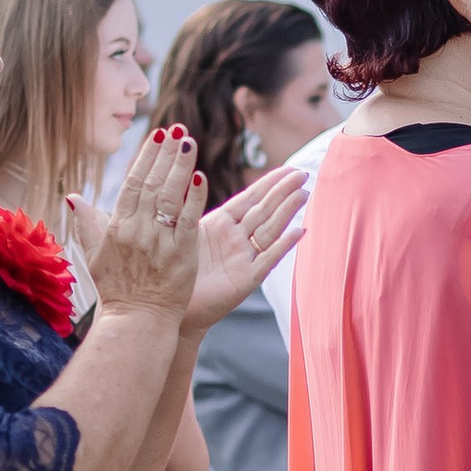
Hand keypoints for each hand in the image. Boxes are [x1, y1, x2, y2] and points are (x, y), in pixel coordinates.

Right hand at [69, 122, 203, 325]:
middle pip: (152, 183)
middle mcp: (136, 231)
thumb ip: (87, 224)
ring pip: (170, 196)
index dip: (145, 157)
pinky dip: (194, 197)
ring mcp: (159, 241)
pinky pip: (188, 219)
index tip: (157, 136)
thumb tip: (73, 198)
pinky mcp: (180, 254)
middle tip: (177, 129)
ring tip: (190, 142)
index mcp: (116, 228)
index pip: (132, 183)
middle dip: (165, 154)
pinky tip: (200, 177)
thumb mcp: (94, 255)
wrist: (137, 321)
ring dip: (181, 167)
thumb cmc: (117, 289)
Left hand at [182, 163, 308, 335]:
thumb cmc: (174, 267)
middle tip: (303, 174)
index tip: (288, 168)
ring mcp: (243, 258)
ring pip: (269, 230)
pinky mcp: (245, 279)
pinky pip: (268, 259)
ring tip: (303, 193)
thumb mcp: (184, 230)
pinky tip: (298, 231)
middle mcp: (236, 239)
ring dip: (286, 212)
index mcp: (221, 224)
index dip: (269, 183)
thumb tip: (193, 175)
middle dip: (283, 192)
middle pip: (264, 210)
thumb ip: (192, 205)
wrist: (167, 303)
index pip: (249, 198)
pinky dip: (283, 246)